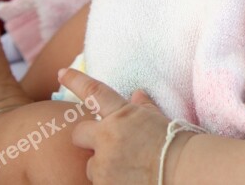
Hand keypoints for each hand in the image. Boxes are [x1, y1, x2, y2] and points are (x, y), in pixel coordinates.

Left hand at [59, 68, 191, 184]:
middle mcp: (107, 137)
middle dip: (89, 140)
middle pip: (79, 134)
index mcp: (122, 116)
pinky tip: (130, 179)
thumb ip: (143, 108)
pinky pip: (100, 183)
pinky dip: (112, 181)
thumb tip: (136, 94)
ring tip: (129, 170)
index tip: (61, 72)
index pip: (95, 93)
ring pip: (92, 165)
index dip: (76, 80)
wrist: (183, 170)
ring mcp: (103, 164)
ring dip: (105, 167)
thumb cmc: (175, 143)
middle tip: (108, 147)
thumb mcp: (159, 120)